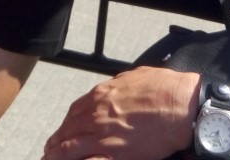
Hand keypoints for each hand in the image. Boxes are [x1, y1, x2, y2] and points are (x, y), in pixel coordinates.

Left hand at [41, 67, 199, 159]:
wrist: (180, 105)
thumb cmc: (164, 88)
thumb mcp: (134, 78)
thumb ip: (118, 86)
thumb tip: (113, 90)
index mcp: (100, 96)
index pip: (74, 112)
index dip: (66, 124)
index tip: (62, 132)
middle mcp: (96, 115)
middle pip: (68, 131)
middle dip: (57, 142)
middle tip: (50, 150)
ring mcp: (102, 135)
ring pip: (70, 148)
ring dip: (57, 155)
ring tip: (50, 159)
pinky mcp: (114, 153)